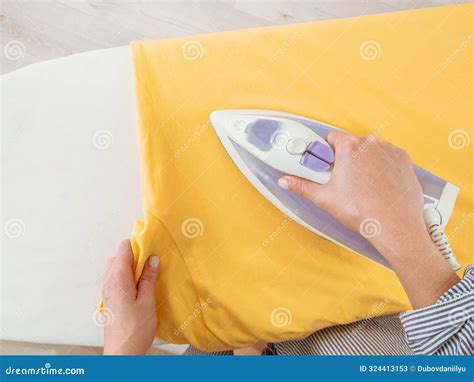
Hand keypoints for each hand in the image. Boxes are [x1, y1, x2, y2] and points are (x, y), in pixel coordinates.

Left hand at [102, 240, 159, 354]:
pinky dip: (127, 277)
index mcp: (118, 279)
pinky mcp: (109, 299)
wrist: (122, 353)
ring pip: (116, 268)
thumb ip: (149, 278)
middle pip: (118, 257)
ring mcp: (107, 291)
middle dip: (135, 255)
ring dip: (131, 267)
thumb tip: (152, 259)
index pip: (123, 249)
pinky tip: (140, 286)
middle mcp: (109, 282)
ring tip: (147, 274)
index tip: (151, 245)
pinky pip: (116, 279)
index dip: (138, 244)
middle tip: (152, 261)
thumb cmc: (135, 330)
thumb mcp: (147, 301)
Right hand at [278, 131, 458, 307]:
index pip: (332, 137)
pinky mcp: (404, 160)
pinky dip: (382, 166)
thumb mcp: (325, 199)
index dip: (326, 151)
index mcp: (349, 148)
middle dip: (345, 158)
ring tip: (362, 185)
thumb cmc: (363, 212)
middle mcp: (370, 144)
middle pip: (351, 144)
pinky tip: (378, 185)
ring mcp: (389, 151)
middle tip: (342, 179)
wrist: (395, 225)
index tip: (325, 164)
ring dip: (364, 161)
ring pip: (370, 150)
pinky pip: (387, 157)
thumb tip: (287, 181)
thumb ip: (302, 186)